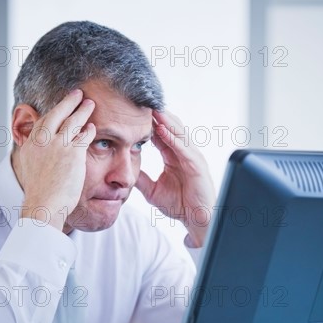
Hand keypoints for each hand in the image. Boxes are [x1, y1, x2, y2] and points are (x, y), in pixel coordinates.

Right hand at [18, 90, 95, 230]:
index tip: (61, 106)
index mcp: (31, 144)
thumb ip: (35, 154)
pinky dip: (89, 130)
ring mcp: (58, 145)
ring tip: (90, 103)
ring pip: (73, 121)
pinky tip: (93, 127)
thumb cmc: (39, 192)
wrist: (43, 204)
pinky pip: (84, 135)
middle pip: (57, 113)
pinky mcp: (73, 153)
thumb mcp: (29, 168)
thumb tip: (38, 150)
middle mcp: (43, 140)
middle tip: (77, 93)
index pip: (43, 121)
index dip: (54, 111)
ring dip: (82, 110)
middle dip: (68, 101)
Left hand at [136, 110, 215, 246]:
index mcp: (174, 156)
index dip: (148, 123)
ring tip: (152, 109)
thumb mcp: (152, 191)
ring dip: (165, 121)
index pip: (160, 135)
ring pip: (178, 134)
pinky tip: (162, 130)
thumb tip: (125, 172)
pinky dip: (173, 138)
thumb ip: (141, 180)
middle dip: (158, 116)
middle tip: (142, 101)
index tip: (133, 112)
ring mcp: (192, 158)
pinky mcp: (197, 166)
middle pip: (170, 128)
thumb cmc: (180, 206)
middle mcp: (184, 153)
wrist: (197, 220)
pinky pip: (183, 148)